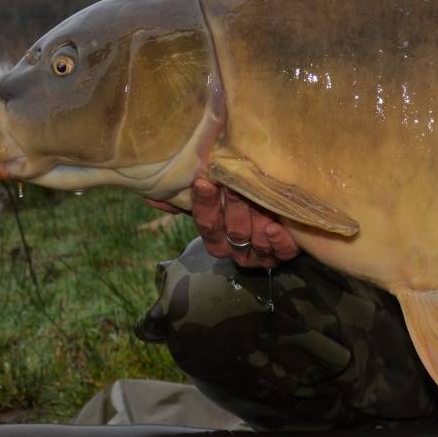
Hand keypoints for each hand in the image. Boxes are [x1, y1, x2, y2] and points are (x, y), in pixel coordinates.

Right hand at [145, 178, 300, 267]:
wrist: (281, 211)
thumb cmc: (241, 202)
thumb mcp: (214, 198)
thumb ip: (185, 200)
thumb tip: (152, 197)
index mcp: (217, 237)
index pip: (206, 223)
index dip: (204, 205)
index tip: (204, 182)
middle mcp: (237, 249)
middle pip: (232, 231)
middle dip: (233, 207)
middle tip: (234, 183)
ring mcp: (261, 254)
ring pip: (256, 241)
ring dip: (256, 219)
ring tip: (257, 198)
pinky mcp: (285, 253)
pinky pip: (282, 252)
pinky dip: (278, 241)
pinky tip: (276, 227)